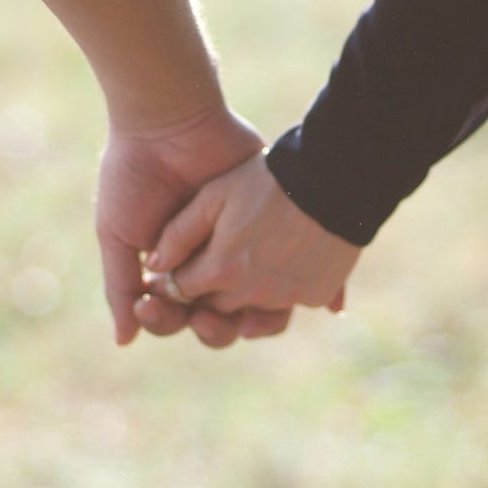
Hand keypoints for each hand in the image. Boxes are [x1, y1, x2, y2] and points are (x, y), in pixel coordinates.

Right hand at [96, 103, 292, 346]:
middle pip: (217, 318)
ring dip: (250, 319)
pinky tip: (296, 301)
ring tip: (239, 314)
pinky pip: (293, 269)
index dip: (165, 320)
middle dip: (210, 327)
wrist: (167, 123)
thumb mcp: (118, 234)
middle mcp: (210, 264)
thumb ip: (120, 286)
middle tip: (201, 316)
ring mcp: (244, 247)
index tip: (152, 307)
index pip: (175, 315)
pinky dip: (302, 290)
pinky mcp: (273, 227)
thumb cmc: (133, 177)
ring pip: (256, 304)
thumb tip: (124, 341)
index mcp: (172, 270)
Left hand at [146, 152, 361, 314]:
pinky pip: (289, 304)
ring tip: (245, 269)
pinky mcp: (316, 295)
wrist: (333, 174)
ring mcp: (287, 297)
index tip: (176, 268)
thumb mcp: (214, 195)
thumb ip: (178, 234)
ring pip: (251, 312)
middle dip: (205, 294)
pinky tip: (280, 266)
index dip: (173, 280)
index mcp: (221, 269)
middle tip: (209, 268)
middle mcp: (252, 293)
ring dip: (242, 298)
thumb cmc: (266, 178)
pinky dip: (281, 292)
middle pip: (214, 308)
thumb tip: (154, 267)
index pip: (181, 290)